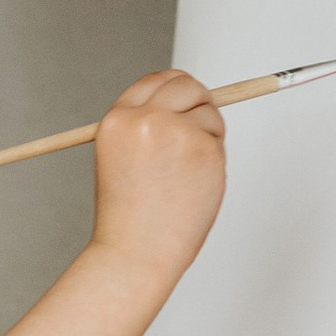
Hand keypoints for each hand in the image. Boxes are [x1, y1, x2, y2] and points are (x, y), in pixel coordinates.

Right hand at [89, 70, 224, 290]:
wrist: (136, 253)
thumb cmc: (131, 216)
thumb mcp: (123, 159)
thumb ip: (149, 127)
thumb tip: (190, 103)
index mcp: (117, 120)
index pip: (155, 81)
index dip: (175, 88)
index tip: (189, 99)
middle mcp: (144, 118)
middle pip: (185, 84)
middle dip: (199, 100)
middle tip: (201, 129)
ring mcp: (175, 131)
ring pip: (208, 111)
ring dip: (208, 135)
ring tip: (186, 176)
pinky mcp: (203, 147)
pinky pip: (218, 139)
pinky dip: (213, 160)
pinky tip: (194, 187)